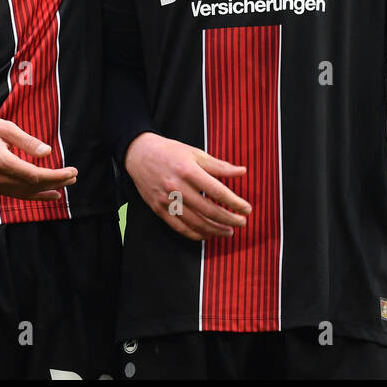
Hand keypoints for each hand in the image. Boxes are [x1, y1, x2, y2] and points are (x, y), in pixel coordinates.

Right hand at [0, 110, 76, 200]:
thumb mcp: (6, 127)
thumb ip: (27, 142)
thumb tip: (48, 152)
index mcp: (1, 162)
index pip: (36, 175)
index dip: (57, 176)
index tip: (72, 171)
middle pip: (33, 186)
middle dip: (56, 183)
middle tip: (74, 177)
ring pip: (26, 193)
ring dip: (47, 191)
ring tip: (65, 187)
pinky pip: (17, 194)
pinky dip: (34, 195)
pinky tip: (48, 194)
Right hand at [124, 132, 250, 240]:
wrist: (139, 154)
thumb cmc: (170, 152)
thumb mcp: (195, 153)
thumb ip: (219, 165)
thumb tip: (242, 171)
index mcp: (188, 171)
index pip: (217, 191)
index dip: (234, 202)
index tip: (247, 209)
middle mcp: (177, 187)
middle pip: (208, 209)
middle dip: (228, 219)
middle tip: (242, 222)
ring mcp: (166, 200)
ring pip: (194, 222)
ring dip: (214, 230)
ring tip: (228, 232)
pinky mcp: (158, 209)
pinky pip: (179, 227)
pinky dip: (195, 234)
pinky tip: (207, 235)